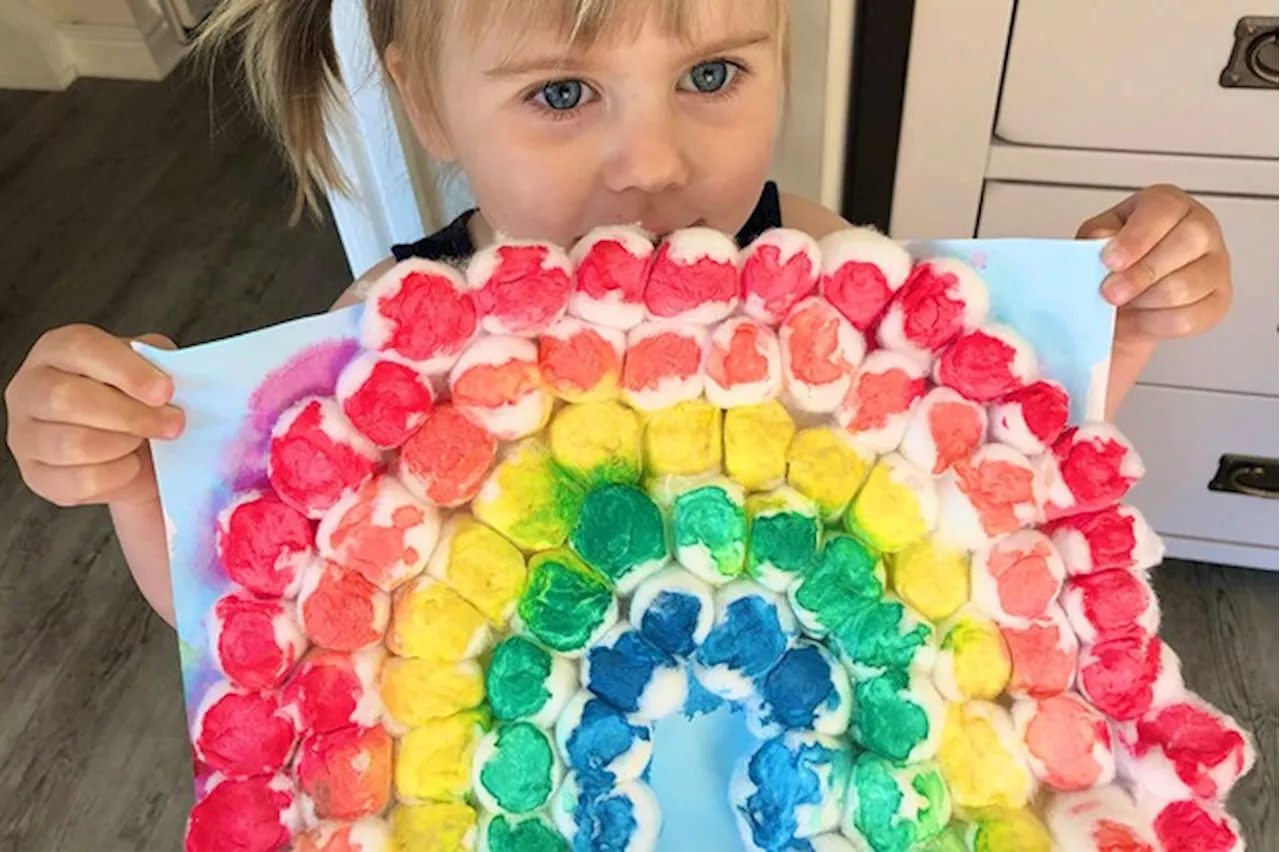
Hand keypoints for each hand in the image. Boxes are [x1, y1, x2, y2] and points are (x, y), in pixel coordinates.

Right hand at [5, 325, 183, 508]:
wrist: (135, 451)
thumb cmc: (138, 401)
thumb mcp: (150, 370)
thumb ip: (159, 364)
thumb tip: (171, 377)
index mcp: (58, 350)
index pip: (81, 347)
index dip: (126, 370)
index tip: (165, 390)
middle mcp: (31, 388)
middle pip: (68, 398)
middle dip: (131, 415)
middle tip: (172, 424)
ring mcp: (27, 435)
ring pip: (73, 443)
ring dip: (124, 445)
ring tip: (145, 442)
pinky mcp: (38, 477)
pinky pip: (81, 481)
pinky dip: (118, 475)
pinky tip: (130, 464)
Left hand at [1077, 184, 1232, 344]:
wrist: (1124, 299)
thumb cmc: (1117, 260)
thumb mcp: (1095, 240)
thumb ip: (1096, 236)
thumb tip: (1102, 238)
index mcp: (1170, 205)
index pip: (1165, 209)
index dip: (1137, 237)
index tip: (1110, 261)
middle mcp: (1201, 228)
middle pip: (1187, 242)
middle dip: (1142, 273)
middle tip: (1110, 292)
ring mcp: (1216, 265)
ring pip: (1187, 285)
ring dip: (1146, 301)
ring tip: (1123, 304)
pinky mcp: (1218, 300)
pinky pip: (1191, 318)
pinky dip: (1157, 323)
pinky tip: (1141, 317)